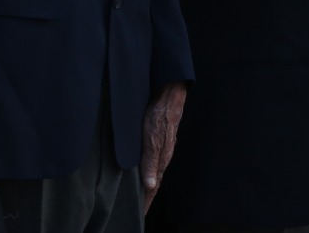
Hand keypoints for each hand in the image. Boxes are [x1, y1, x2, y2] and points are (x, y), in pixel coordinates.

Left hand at [139, 81, 186, 212]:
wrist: (170, 94)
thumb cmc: (160, 115)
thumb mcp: (151, 139)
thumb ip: (150, 162)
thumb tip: (150, 185)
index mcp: (162, 159)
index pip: (153, 187)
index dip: (146, 201)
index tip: (139, 215)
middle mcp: (163, 155)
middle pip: (155, 181)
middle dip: (147, 196)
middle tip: (139, 209)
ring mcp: (163, 147)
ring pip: (154, 171)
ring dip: (147, 184)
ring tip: (141, 195)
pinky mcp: (160, 138)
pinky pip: (153, 160)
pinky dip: (148, 170)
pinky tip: (144, 170)